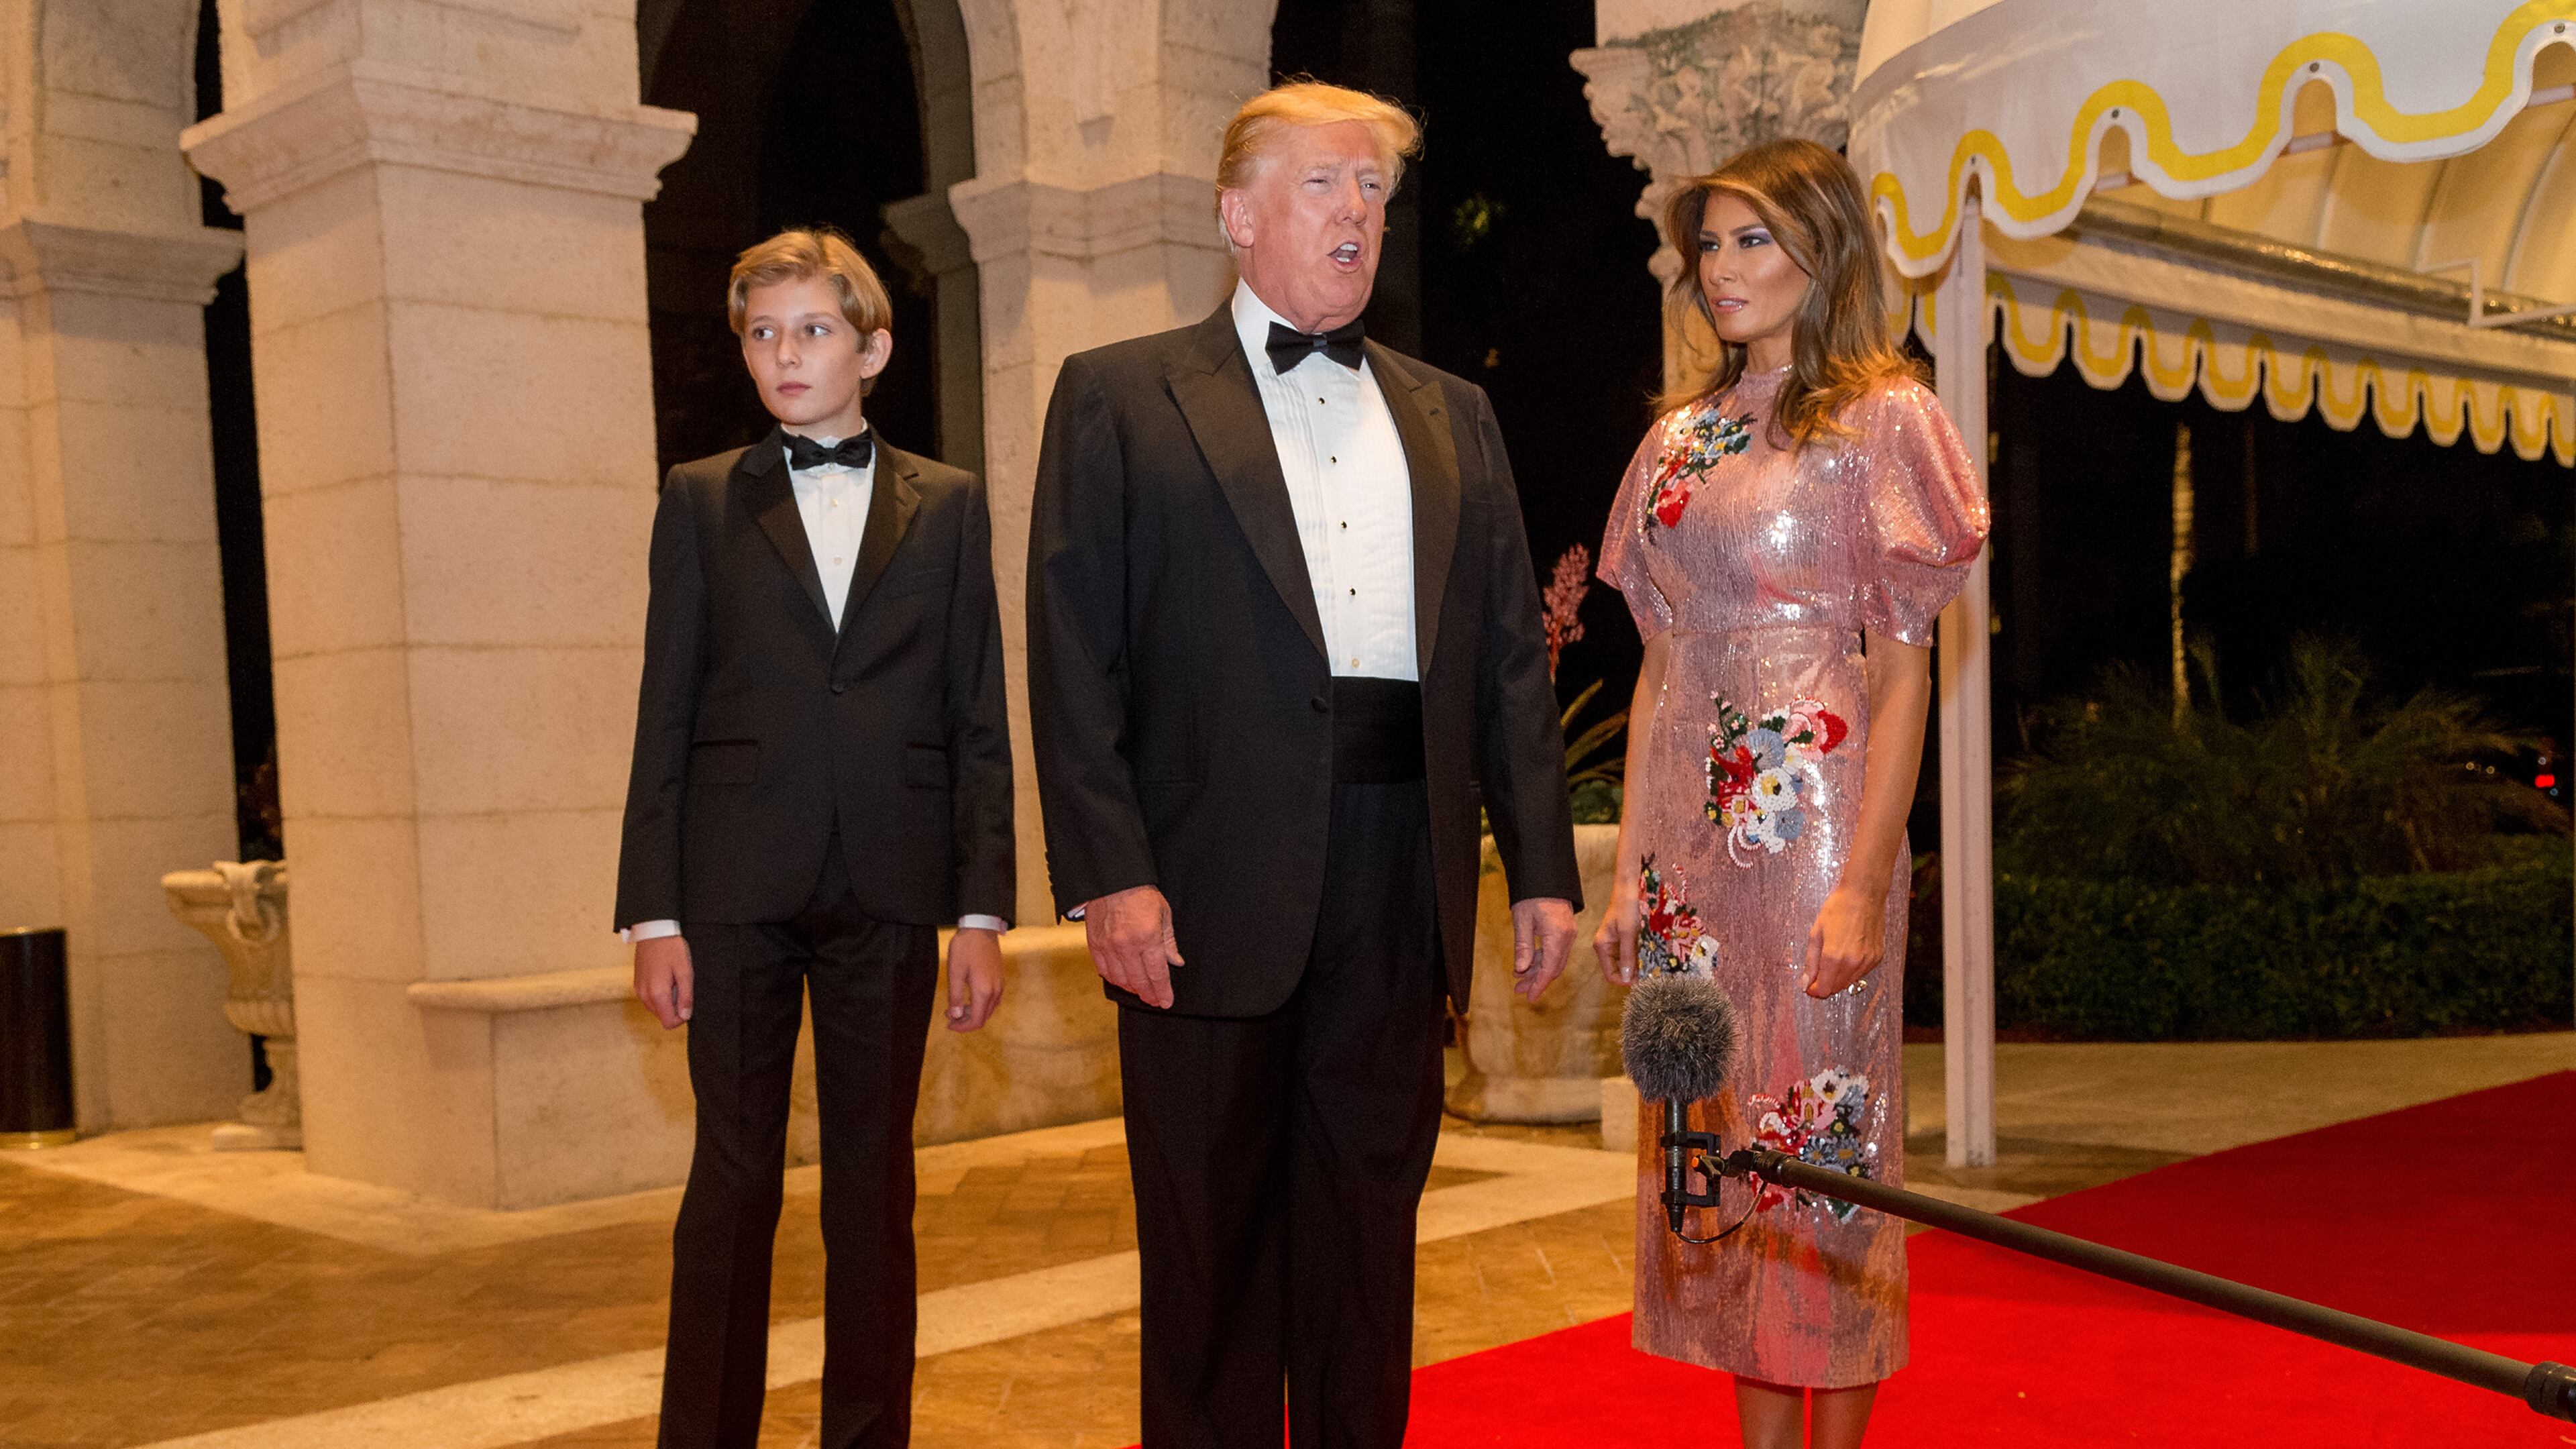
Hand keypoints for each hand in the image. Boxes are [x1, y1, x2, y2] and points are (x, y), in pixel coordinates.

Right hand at [634, 935, 693, 1029]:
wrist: (653, 931)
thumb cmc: (671, 949)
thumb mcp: (685, 971)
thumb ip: (685, 996)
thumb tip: (685, 1016)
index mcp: (657, 994)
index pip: (669, 1023)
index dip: (681, 1017)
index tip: (687, 1001)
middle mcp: (644, 996)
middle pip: (662, 1017)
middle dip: (674, 1008)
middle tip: (680, 987)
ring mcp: (639, 990)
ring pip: (655, 1009)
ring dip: (666, 1001)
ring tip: (672, 981)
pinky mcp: (637, 984)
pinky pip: (649, 999)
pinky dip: (659, 995)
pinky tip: (664, 978)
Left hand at [945, 927, 1004, 1031]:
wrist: (981, 928)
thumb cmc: (965, 948)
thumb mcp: (955, 972)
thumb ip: (956, 996)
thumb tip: (955, 1016)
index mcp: (984, 991)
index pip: (976, 1020)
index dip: (962, 1027)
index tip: (949, 1024)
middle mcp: (995, 991)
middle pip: (983, 1017)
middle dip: (966, 1021)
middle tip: (950, 1014)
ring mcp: (1000, 985)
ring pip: (988, 1010)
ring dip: (973, 1013)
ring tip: (957, 1005)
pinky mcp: (1000, 979)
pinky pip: (992, 1000)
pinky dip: (980, 1004)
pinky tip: (969, 997)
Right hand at [1083, 884, 1181, 1008]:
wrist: (1112, 879)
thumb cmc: (1141, 894)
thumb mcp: (1163, 914)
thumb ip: (1169, 941)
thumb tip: (1176, 962)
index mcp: (1147, 937)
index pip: (1157, 974)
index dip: (1163, 991)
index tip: (1166, 1002)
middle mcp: (1126, 946)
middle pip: (1139, 981)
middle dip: (1149, 995)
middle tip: (1155, 1001)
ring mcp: (1108, 946)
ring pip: (1120, 979)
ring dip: (1132, 989)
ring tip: (1140, 991)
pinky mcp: (1095, 944)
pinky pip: (1104, 970)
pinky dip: (1114, 979)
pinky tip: (1122, 980)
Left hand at [1511, 896, 1577, 1001]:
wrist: (1546, 874)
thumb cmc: (1532, 895)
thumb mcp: (1522, 921)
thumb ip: (1523, 947)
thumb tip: (1521, 970)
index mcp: (1558, 936)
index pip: (1550, 968)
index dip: (1539, 985)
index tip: (1529, 997)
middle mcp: (1568, 937)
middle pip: (1554, 967)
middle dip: (1537, 980)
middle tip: (1519, 989)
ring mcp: (1569, 933)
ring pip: (1555, 960)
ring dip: (1538, 970)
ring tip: (1519, 978)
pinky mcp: (1566, 930)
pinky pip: (1556, 951)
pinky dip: (1543, 958)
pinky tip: (1528, 963)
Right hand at [1593, 873, 1639, 985]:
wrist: (1629, 888)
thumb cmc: (1626, 907)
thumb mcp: (1628, 932)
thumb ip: (1627, 955)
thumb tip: (1628, 978)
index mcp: (1602, 946)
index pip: (1610, 974)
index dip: (1625, 981)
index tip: (1641, 981)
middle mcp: (1606, 947)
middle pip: (1618, 970)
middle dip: (1633, 974)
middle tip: (1650, 973)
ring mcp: (1615, 943)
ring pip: (1626, 963)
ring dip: (1638, 966)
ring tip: (1652, 965)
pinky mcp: (1624, 939)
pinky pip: (1631, 954)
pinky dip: (1640, 957)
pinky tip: (1650, 955)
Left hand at [1802, 883, 1887, 997]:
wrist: (1864, 895)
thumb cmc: (1838, 908)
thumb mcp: (1816, 933)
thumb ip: (1811, 961)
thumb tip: (1805, 981)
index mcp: (1834, 957)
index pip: (1824, 990)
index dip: (1814, 990)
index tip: (1809, 985)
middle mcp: (1853, 962)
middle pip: (1836, 988)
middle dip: (1825, 984)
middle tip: (1817, 973)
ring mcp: (1868, 961)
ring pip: (1849, 982)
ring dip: (1838, 977)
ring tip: (1832, 958)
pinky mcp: (1877, 957)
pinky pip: (1861, 973)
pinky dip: (1851, 970)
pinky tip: (1847, 954)